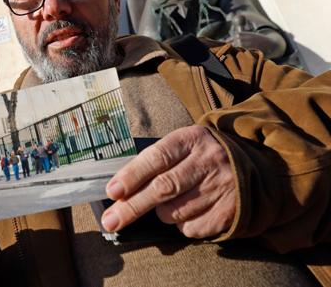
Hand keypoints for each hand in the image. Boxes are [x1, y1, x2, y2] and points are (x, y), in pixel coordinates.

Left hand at [101, 125, 235, 237]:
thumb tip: (118, 190)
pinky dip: (182, 225)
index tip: (113, 192)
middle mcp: (210, 160)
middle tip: (111, 221)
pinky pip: (191, 228)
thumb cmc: (203, 159)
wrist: (256, 171)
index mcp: (193, 139)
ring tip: (168, 204)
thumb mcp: (184, 147)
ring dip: (162, 214)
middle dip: (132, 207)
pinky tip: (191, 212)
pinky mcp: (230, 212)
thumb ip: (155, 161)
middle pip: (163, 188)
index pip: (157, 157)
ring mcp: (222, 187)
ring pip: (174, 212)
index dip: (132, 176)